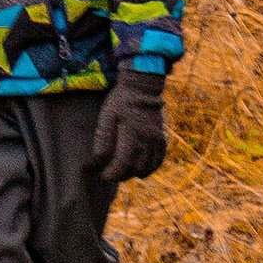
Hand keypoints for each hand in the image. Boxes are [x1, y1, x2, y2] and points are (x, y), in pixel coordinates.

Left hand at [90, 68, 169, 185]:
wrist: (142, 87)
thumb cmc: (121, 100)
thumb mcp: (107, 115)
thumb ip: (104, 137)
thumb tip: (100, 158)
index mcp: (132, 132)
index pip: (123, 162)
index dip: (112, 173)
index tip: (103, 175)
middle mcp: (148, 139)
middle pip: (136, 168)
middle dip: (122, 175)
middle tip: (110, 174)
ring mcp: (157, 140)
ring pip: (148, 167)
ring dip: (135, 173)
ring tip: (123, 172)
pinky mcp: (162, 139)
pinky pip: (159, 160)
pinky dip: (150, 168)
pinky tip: (141, 170)